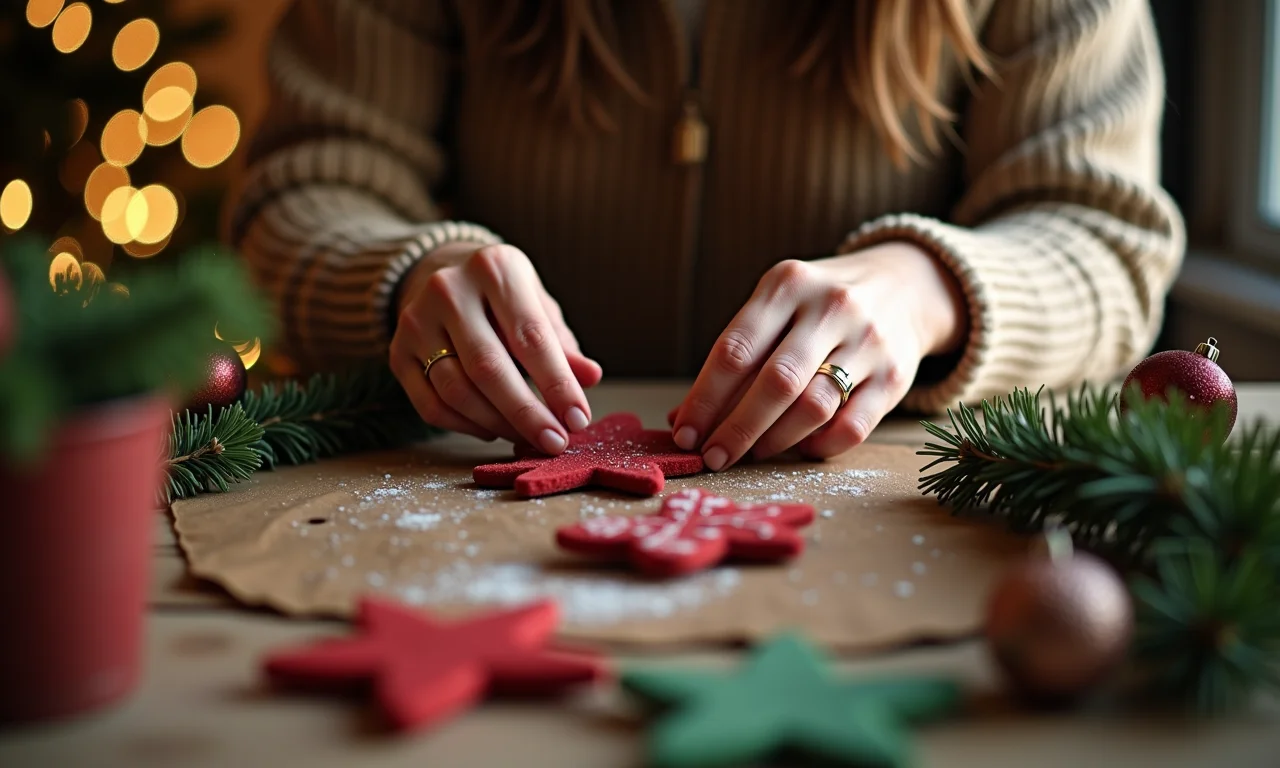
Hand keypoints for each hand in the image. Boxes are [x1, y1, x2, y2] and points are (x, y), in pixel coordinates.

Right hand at [390, 242, 602, 451]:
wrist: (440, 274)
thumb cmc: (503, 298)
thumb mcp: (538, 307)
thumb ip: (562, 344)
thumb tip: (590, 378)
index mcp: (495, 268)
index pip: (530, 337)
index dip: (557, 384)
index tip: (578, 419)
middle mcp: (449, 289)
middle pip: (489, 368)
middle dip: (526, 413)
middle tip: (555, 442)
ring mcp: (416, 320)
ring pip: (457, 391)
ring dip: (498, 424)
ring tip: (527, 437)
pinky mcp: (397, 352)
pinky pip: (431, 405)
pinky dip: (465, 426)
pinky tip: (492, 429)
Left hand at [670, 242, 966, 467]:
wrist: (904, 285)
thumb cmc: (816, 305)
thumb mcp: (775, 307)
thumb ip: (735, 357)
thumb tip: (684, 420)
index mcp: (787, 284)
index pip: (736, 350)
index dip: (704, 399)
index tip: (684, 434)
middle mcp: (831, 308)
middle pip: (775, 382)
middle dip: (736, 429)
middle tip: (713, 457)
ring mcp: (868, 341)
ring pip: (813, 407)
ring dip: (774, 441)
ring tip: (753, 452)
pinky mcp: (896, 376)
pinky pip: (852, 427)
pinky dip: (819, 446)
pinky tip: (801, 448)